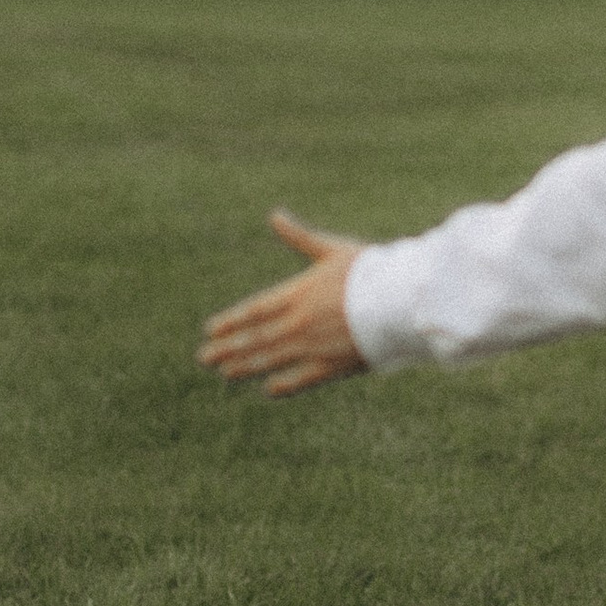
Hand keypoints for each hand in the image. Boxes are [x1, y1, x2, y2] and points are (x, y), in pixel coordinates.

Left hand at [197, 211, 369, 395]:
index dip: (230, 322)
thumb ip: (300, 238)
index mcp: (297, 293)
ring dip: (245, 367)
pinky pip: (301, 379)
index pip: (253, 310)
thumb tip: (275, 215)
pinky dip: (284, 385)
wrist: (400, 300)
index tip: (210, 330)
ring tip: (225, 373)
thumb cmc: (370, 271)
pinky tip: (269, 390)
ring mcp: (313, 346)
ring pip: (270, 359)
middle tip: (204, 358)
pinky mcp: (333, 365)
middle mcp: (298, 322)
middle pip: (254, 338)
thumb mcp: (332, 250)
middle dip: (228, 348)